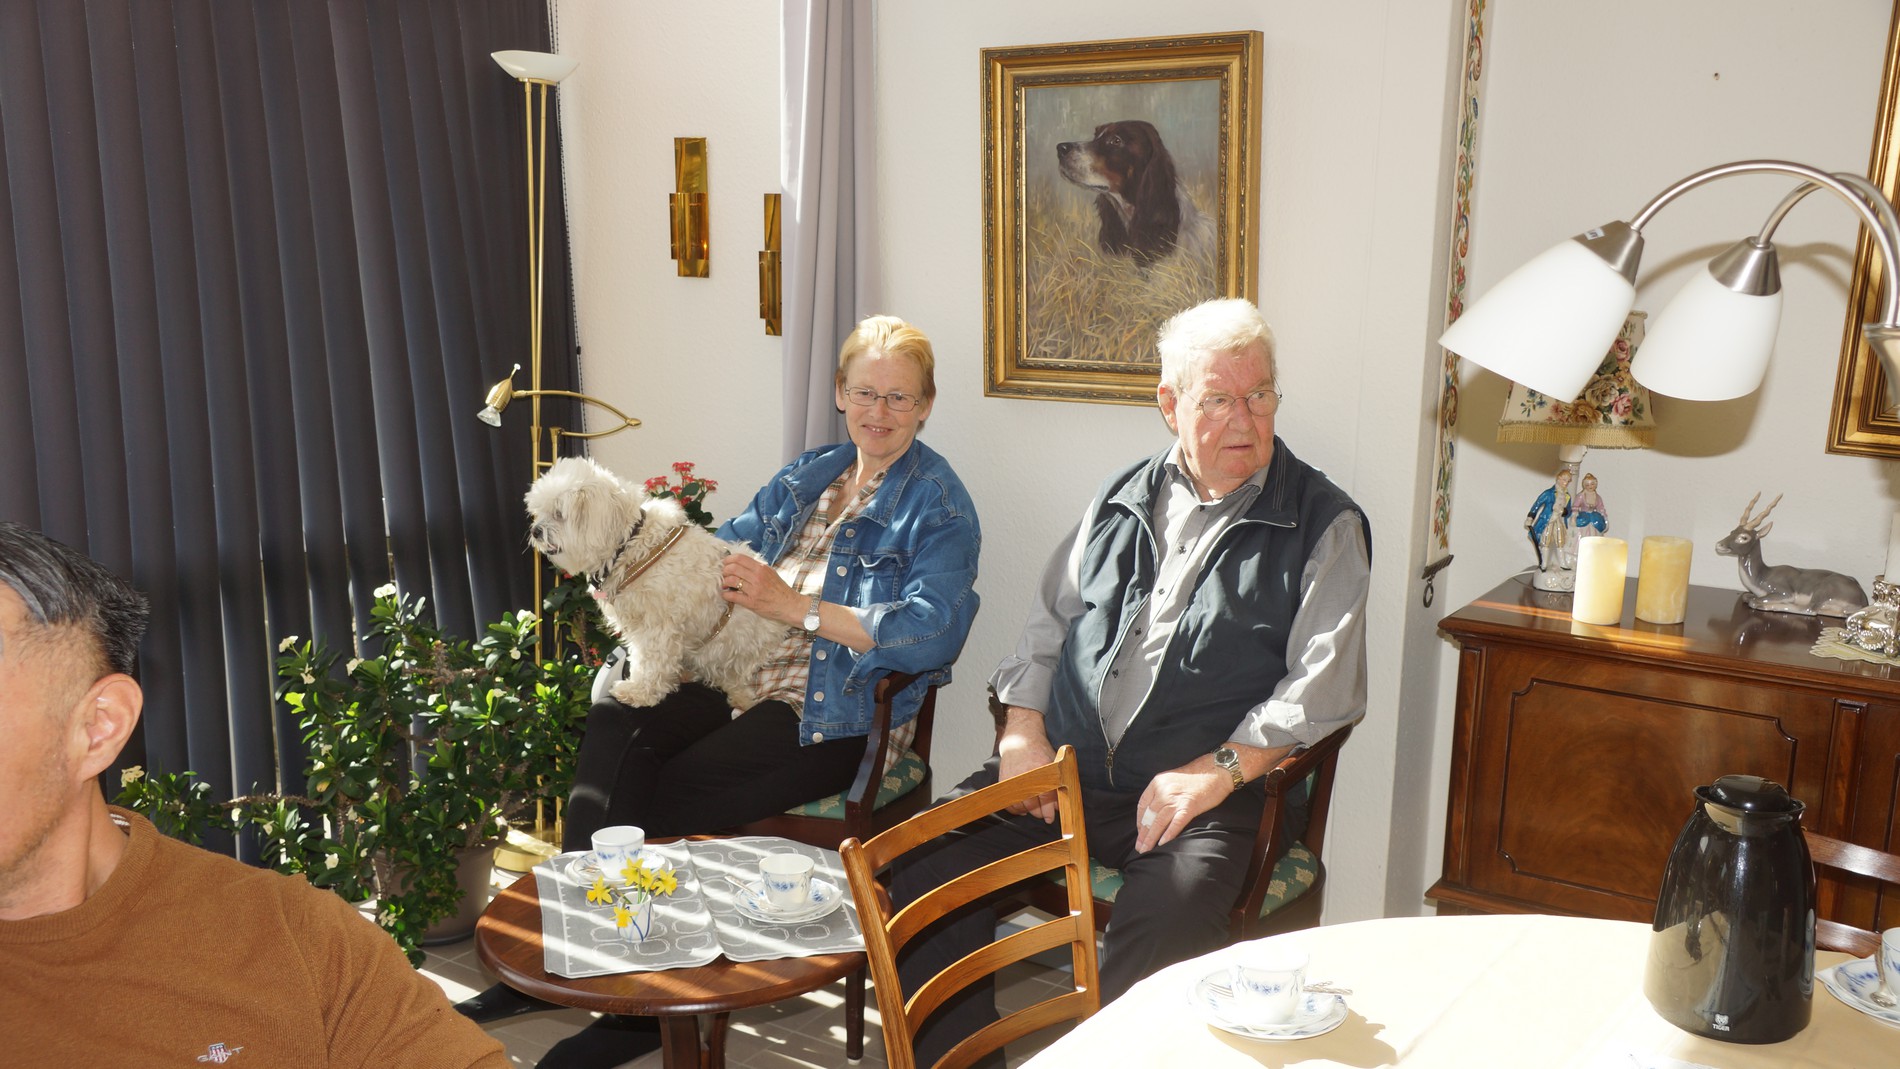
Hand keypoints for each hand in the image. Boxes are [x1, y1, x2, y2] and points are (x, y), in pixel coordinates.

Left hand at [719, 554, 797, 625]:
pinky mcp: (751, 602)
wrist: (789, 605)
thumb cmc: (779, 589)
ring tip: (725, 585)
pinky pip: (733, 596)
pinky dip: (726, 595)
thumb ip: (757, 567)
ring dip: (724, 582)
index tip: (725, 563)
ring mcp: (754, 590)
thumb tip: (741, 563)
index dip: (729, 559)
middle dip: (725, 571)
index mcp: (762, 568)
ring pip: (731, 581)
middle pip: (733, 568)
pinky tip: (726, 594)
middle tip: (724, 574)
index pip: (740, 558)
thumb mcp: (770, 573)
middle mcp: (758, 577)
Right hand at [998, 706, 1057, 822]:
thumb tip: (1059, 806)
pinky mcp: (1003, 782)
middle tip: (1045, 815)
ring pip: (1020, 806)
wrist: (1019, 739)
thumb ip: (1057, 784)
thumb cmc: (1039, 751)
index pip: (1046, 796)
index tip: (1051, 817)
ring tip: (1034, 809)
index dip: (1049, 810)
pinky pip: (1009, 803)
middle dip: (1040, 812)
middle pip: (1032, 804)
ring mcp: (1013, 779)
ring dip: (1029, 811)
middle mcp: (1026, 775)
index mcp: (1041, 769)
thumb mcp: (1053, 763)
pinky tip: (1023, 807)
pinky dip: (1016, 808)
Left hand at [1133, 760, 1231, 853]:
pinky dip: (1168, 834)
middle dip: (1143, 834)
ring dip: (1151, 838)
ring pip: (1159, 822)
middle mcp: (1164, 791)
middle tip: (1139, 847)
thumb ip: (1161, 792)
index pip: (1143, 805)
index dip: (1139, 821)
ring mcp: (1176, 799)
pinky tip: (1162, 843)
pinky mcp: (1190, 806)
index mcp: (1157, 783)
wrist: (1216, 770)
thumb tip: (1153, 810)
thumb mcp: (1171, 779)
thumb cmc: (1195, 776)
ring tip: (1146, 849)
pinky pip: (1175, 823)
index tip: (1140, 832)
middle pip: (1149, 816)